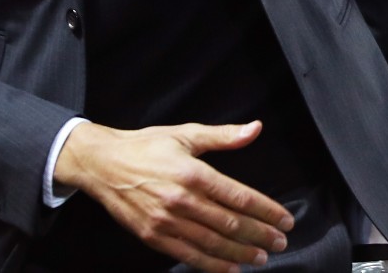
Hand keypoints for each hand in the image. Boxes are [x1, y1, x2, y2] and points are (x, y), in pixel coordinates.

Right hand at [53, 120, 294, 272]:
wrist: (102, 164)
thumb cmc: (146, 146)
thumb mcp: (186, 134)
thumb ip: (224, 136)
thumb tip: (256, 128)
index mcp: (193, 173)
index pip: (239, 197)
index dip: (266, 211)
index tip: (285, 220)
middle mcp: (181, 200)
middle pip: (230, 224)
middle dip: (260, 235)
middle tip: (281, 242)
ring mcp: (166, 222)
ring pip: (212, 243)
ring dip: (240, 253)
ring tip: (262, 257)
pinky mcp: (153, 237)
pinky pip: (188, 255)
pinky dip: (211, 265)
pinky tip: (230, 268)